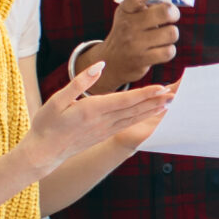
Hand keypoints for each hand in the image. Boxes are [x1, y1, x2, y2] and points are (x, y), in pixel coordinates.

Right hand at [22, 62, 173, 171]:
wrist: (44, 153)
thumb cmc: (47, 124)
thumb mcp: (57, 99)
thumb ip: (80, 82)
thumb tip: (100, 65)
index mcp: (92, 110)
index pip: (125, 100)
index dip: (145, 94)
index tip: (162, 88)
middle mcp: (103, 122)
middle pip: (135, 109)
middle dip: (155, 101)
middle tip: (175, 94)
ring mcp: (105, 130)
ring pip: (133, 118)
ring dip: (152, 110)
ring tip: (168, 103)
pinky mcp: (104, 134)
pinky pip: (127, 124)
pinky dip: (142, 118)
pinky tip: (150, 115)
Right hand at [95, 0, 181, 88]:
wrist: (112, 62)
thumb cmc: (129, 30)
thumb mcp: (132, 10)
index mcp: (125, 9)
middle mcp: (128, 25)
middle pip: (165, 12)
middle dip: (174, 13)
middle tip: (170, 16)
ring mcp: (134, 43)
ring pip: (171, 32)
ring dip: (171, 34)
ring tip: (162, 35)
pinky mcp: (142, 60)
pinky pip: (169, 51)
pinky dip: (168, 50)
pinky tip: (159, 49)